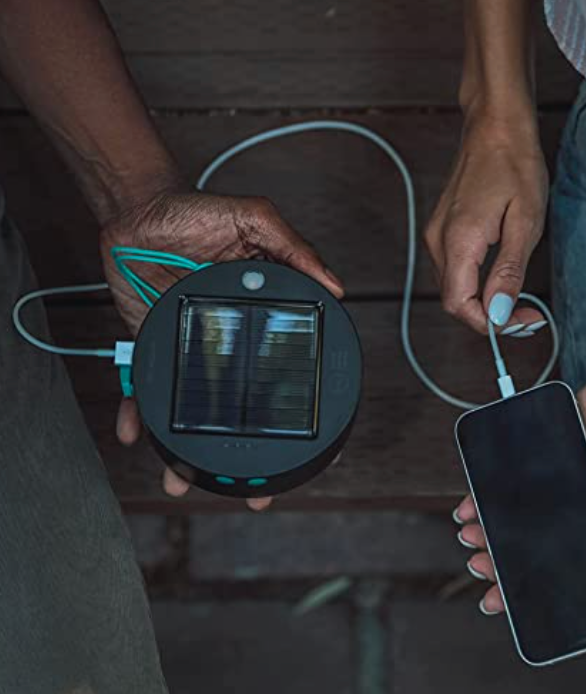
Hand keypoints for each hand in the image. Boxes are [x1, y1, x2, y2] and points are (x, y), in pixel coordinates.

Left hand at [100, 188, 343, 508]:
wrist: (138, 210)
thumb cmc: (197, 213)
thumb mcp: (253, 220)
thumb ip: (293, 247)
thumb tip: (335, 287)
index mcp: (260, 313)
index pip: (286, 365)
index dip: (297, 406)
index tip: (311, 448)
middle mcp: (230, 337)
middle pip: (241, 401)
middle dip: (243, 448)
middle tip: (253, 489)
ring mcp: (192, 345)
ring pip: (194, 405)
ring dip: (186, 446)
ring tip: (182, 478)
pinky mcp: (154, 344)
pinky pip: (145, 385)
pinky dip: (138, 412)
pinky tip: (135, 434)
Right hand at [425, 113, 547, 333]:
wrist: (494, 126)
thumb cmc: (514, 163)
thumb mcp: (525, 222)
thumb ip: (508, 271)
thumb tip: (497, 312)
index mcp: (459, 241)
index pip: (460, 305)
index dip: (490, 323)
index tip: (523, 321)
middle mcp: (439, 241)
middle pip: (454, 301)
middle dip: (489, 316)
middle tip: (526, 315)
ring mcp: (436, 235)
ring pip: (453, 288)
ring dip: (482, 303)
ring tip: (517, 300)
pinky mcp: (440, 230)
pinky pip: (452, 271)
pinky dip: (474, 285)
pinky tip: (498, 279)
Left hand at [454, 359, 585, 630]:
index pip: (562, 567)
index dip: (531, 584)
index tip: (501, 600)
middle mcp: (580, 508)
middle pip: (532, 540)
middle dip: (501, 556)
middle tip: (478, 564)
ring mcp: (560, 480)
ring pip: (516, 509)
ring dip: (490, 523)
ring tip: (468, 533)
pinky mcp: (546, 453)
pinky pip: (511, 474)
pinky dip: (490, 488)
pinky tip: (472, 498)